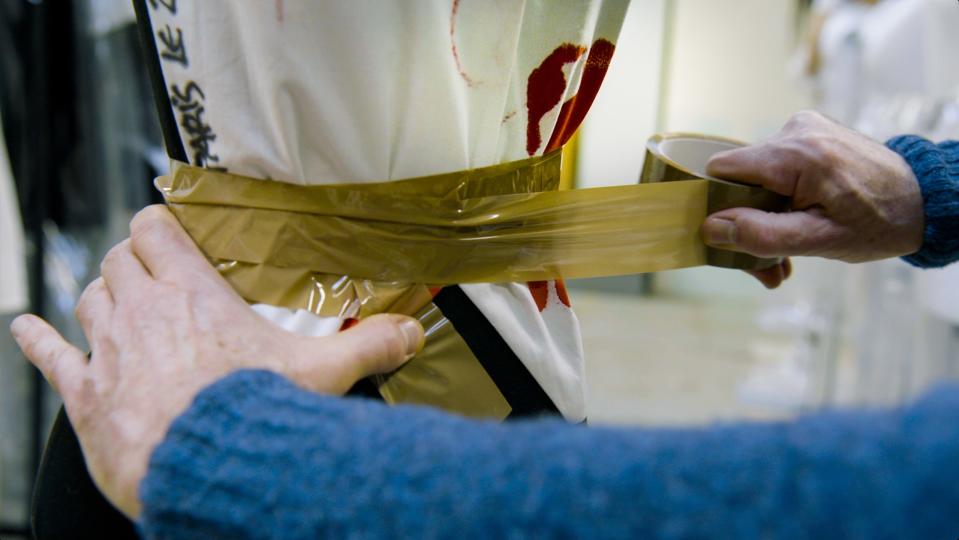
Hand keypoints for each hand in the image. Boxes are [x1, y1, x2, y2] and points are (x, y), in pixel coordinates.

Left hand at [9, 205, 423, 518]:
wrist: (206, 466)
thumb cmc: (256, 414)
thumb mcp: (324, 374)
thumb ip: (371, 345)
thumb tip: (412, 331)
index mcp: (194, 295)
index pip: (155, 231)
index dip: (156, 226)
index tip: (166, 231)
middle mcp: (144, 312)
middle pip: (118, 261)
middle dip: (131, 262)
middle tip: (151, 274)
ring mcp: (110, 351)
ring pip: (88, 298)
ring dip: (100, 296)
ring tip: (113, 303)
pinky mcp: (86, 394)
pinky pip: (51, 355)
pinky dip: (37, 339)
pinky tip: (26, 329)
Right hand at [701, 111, 923, 286]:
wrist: (924, 201)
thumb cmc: (878, 224)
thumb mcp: (818, 241)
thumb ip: (761, 235)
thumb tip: (710, 227)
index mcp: (798, 154)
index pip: (722, 169)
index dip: (719, 205)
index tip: (736, 240)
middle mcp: (796, 130)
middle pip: (739, 178)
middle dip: (746, 222)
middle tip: (769, 265)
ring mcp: (802, 127)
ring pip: (755, 176)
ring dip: (764, 215)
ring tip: (788, 250)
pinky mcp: (808, 132)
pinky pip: (774, 167)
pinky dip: (778, 197)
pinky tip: (797, 220)